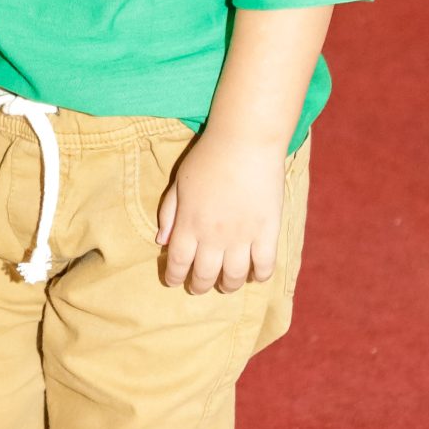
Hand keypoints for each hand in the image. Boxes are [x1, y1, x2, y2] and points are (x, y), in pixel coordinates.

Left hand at [156, 131, 285, 294]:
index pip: (177, 262)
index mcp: (188, 224)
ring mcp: (242, 236)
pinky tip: (255, 275)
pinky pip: (265, 265)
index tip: (174, 281)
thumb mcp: (179, 182)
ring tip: (226, 285)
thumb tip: (160, 241)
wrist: (246, 141)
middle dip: (199, 286)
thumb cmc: (208, 157)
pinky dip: (260, 275)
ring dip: (228, 286)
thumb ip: (169, 212)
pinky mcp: (268, 231)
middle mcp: (213, 236)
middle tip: (199, 287)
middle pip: (204, 275)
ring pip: (234, 277)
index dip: (174, 277)